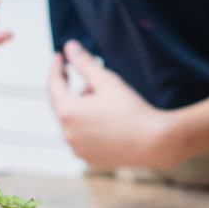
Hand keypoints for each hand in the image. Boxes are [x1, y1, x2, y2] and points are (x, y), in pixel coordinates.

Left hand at [47, 40, 175, 169]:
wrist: (155, 143)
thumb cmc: (132, 111)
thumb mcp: (108, 81)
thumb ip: (85, 63)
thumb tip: (70, 47)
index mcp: (68, 112)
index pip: (53, 85)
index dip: (56, 68)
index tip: (60, 56)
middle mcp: (67, 134)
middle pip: (62, 105)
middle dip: (72, 90)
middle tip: (90, 79)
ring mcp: (78, 150)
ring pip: (73, 123)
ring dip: (82, 110)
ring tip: (104, 101)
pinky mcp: (90, 160)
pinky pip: (83, 139)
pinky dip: (89, 128)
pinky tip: (108, 122)